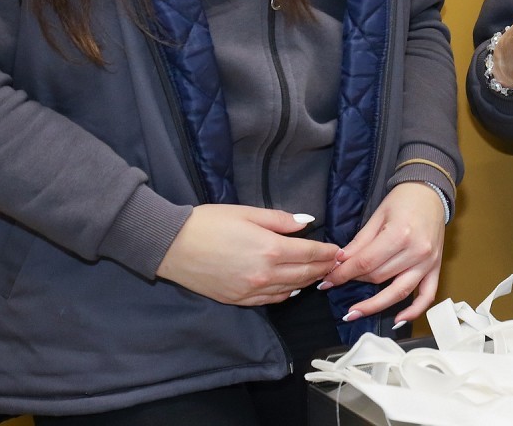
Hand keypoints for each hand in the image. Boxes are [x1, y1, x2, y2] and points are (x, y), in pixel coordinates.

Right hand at [156, 204, 340, 305]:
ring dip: (308, 282)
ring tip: (319, 274)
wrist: (173, 246)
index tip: (338, 250)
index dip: (328, 252)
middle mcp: (265, 274)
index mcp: (271, 249)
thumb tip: (307, 223)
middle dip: (323, 268)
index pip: (311, 254)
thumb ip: (281, 220)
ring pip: (291, 290)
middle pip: (305, 274)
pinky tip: (292, 288)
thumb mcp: (248, 213)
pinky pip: (271, 300)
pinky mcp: (238, 300)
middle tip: (335, 263)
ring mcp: (252, 291)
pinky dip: (286, 294)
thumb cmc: (209, 223)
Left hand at [320, 182, 446, 325]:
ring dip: (374, 305)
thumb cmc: (402, 199)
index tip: (325, 281)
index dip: (342, 274)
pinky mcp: (436, 267)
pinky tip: (397, 319)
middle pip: (378, 277)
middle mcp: (416, 251)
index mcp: (399, 234)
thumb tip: (339, 263)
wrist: (430, 190)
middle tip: (336, 283)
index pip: (365, 263)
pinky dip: (414, 310)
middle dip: (354, 281)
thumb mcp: (377, 216)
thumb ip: (359, 242)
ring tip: (352, 314)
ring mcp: (428, 262)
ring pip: (397, 291)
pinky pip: (427, 295)